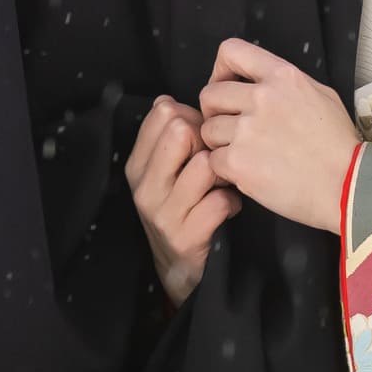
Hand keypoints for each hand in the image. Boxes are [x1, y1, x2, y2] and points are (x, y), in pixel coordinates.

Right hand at [125, 97, 236, 304]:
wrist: (178, 270)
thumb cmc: (181, 209)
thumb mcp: (166, 172)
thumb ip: (168, 136)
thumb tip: (168, 101)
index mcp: (138, 164)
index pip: (164, 112)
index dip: (193, 118)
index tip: (200, 139)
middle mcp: (145, 186)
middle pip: (183, 130)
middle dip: (208, 142)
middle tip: (214, 162)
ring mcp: (163, 213)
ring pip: (206, 164)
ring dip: (225, 174)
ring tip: (223, 185)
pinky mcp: (185, 236)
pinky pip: (222, 201)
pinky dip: (233, 202)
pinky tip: (228, 208)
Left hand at [199, 39, 358, 234]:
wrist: (347, 185)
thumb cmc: (338, 144)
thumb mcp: (321, 95)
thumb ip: (286, 85)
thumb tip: (259, 84)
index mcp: (283, 76)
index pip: (231, 51)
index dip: (221, 70)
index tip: (227, 87)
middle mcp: (262, 98)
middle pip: (210, 94)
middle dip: (216, 112)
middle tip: (232, 129)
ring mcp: (247, 130)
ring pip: (207, 129)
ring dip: (220, 143)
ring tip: (246, 154)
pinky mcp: (237, 161)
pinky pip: (212, 159)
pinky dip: (225, 169)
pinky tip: (248, 172)